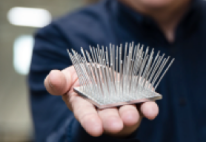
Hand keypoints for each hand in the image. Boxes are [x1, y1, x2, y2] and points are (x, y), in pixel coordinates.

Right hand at [44, 66, 158, 136]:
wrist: (101, 76)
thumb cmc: (81, 79)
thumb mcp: (66, 78)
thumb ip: (58, 81)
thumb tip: (53, 78)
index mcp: (85, 106)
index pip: (86, 115)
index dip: (90, 122)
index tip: (96, 130)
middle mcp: (105, 108)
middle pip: (109, 116)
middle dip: (113, 121)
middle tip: (118, 125)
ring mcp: (122, 103)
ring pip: (128, 111)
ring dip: (132, 114)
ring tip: (133, 117)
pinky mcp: (137, 95)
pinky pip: (144, 100)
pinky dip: (149, 104)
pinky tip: (152, 108)